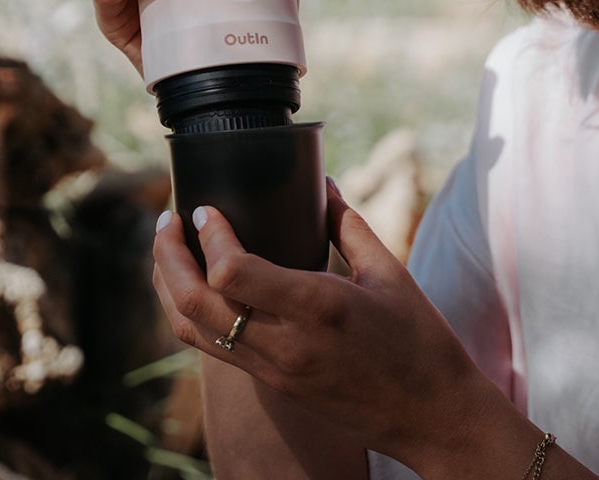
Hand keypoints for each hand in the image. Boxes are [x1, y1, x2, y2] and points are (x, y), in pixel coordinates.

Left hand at [151, 183, 513, 469]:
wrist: (430, 415)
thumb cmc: (419, 341)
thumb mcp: (390, 274)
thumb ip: (349, 226)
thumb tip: (322, 184)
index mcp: (318, 307)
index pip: (232, 272)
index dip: (209, 236)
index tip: (207, 209)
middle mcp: (286, 343)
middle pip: (193, 302)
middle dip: (167, 256)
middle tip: (167, 220)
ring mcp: (275, 370)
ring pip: (192, 330)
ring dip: (168, 287)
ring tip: (167, 251)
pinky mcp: (274, 384)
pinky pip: (214, 348)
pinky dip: (191, 314)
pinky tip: (197, 288)